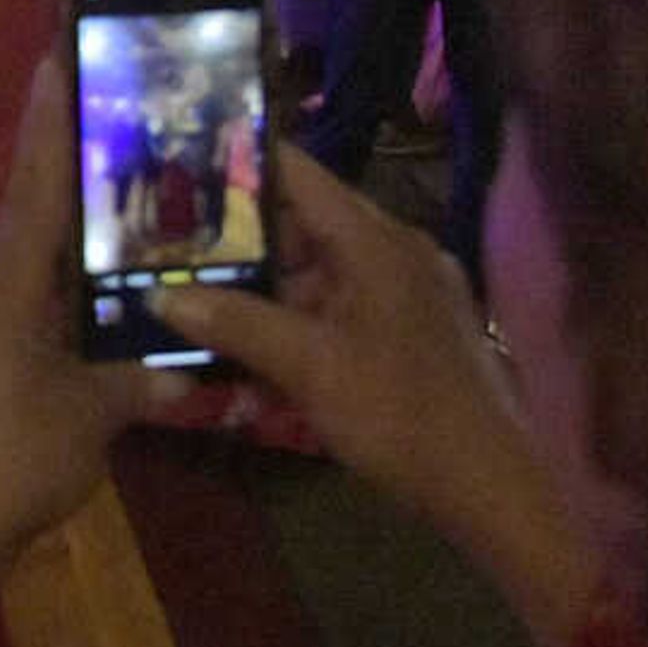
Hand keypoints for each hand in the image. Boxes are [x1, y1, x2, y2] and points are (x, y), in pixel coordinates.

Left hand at [0, 67, 184, 570]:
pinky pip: (13, 326)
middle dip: (79, 196)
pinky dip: (54, 315)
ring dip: (72, 265)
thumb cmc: (11, 464)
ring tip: (126, 234)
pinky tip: (92, 319)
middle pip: (32, 234)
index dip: (51, 125)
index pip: (34, 191)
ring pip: (25, 284)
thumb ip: (137, 382)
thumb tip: (186, 373)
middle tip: (124, 147)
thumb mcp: (90, 418)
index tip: (57, 58)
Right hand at [150, 145, 536, 530]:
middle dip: (241, 237)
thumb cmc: (398, 412)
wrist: (486, 483)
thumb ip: (234, 323)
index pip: (300, 175)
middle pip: (308, 224)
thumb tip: (161, 295)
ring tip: (200, 297)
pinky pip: (345, 306)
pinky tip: (258, 348)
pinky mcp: (416, 332)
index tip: (180, 164)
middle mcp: (399, 252)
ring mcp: (411, 293)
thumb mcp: (307, 366)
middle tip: (174, 244)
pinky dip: (301, 318)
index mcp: (377, 242)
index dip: (241, 163)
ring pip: (324, 271)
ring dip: (268, 286)